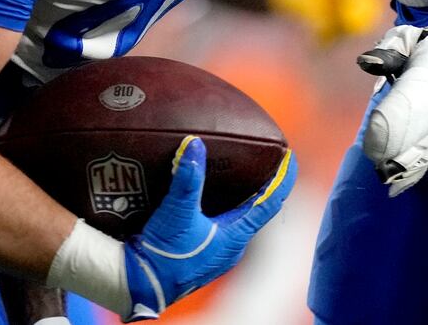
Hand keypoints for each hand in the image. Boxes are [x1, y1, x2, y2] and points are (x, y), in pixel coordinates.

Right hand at [121, 137, 294, 320]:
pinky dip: (218, 202)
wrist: (140, 284)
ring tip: (237, 168)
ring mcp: (215, 249)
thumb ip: (187, 178)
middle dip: (261, 184)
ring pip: (236, 216)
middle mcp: (230, 244)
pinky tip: (205, 191)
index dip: (281, 179)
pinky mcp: (199, 249)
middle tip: (262, 157)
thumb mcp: (177, 213)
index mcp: (236, 236)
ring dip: (239, 194)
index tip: (288, 156)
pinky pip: (217, 221)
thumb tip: (194, 145)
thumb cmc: (165, 256)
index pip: (270, 203)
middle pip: (256, 209)